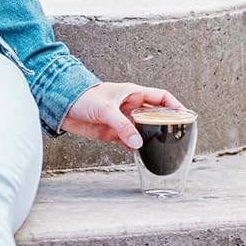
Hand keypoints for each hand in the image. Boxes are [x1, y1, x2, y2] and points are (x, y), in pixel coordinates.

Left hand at [60, 82, 184, 148]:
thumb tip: (137, 142)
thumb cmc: (83, 97)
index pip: (161, 97)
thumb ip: (122, 126)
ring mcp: (122, 120)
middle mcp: (131, 106)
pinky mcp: (113, 132)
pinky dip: (136, 146)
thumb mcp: (105, 110)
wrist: (61, 105)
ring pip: (144, 129)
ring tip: (162, 146)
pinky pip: (130, 140)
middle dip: (166, 124)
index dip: (174, 105)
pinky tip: (142, 152)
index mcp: (133, 94)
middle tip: (177, 135)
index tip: (185, 115)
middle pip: (155, 115)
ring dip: (151, 137)